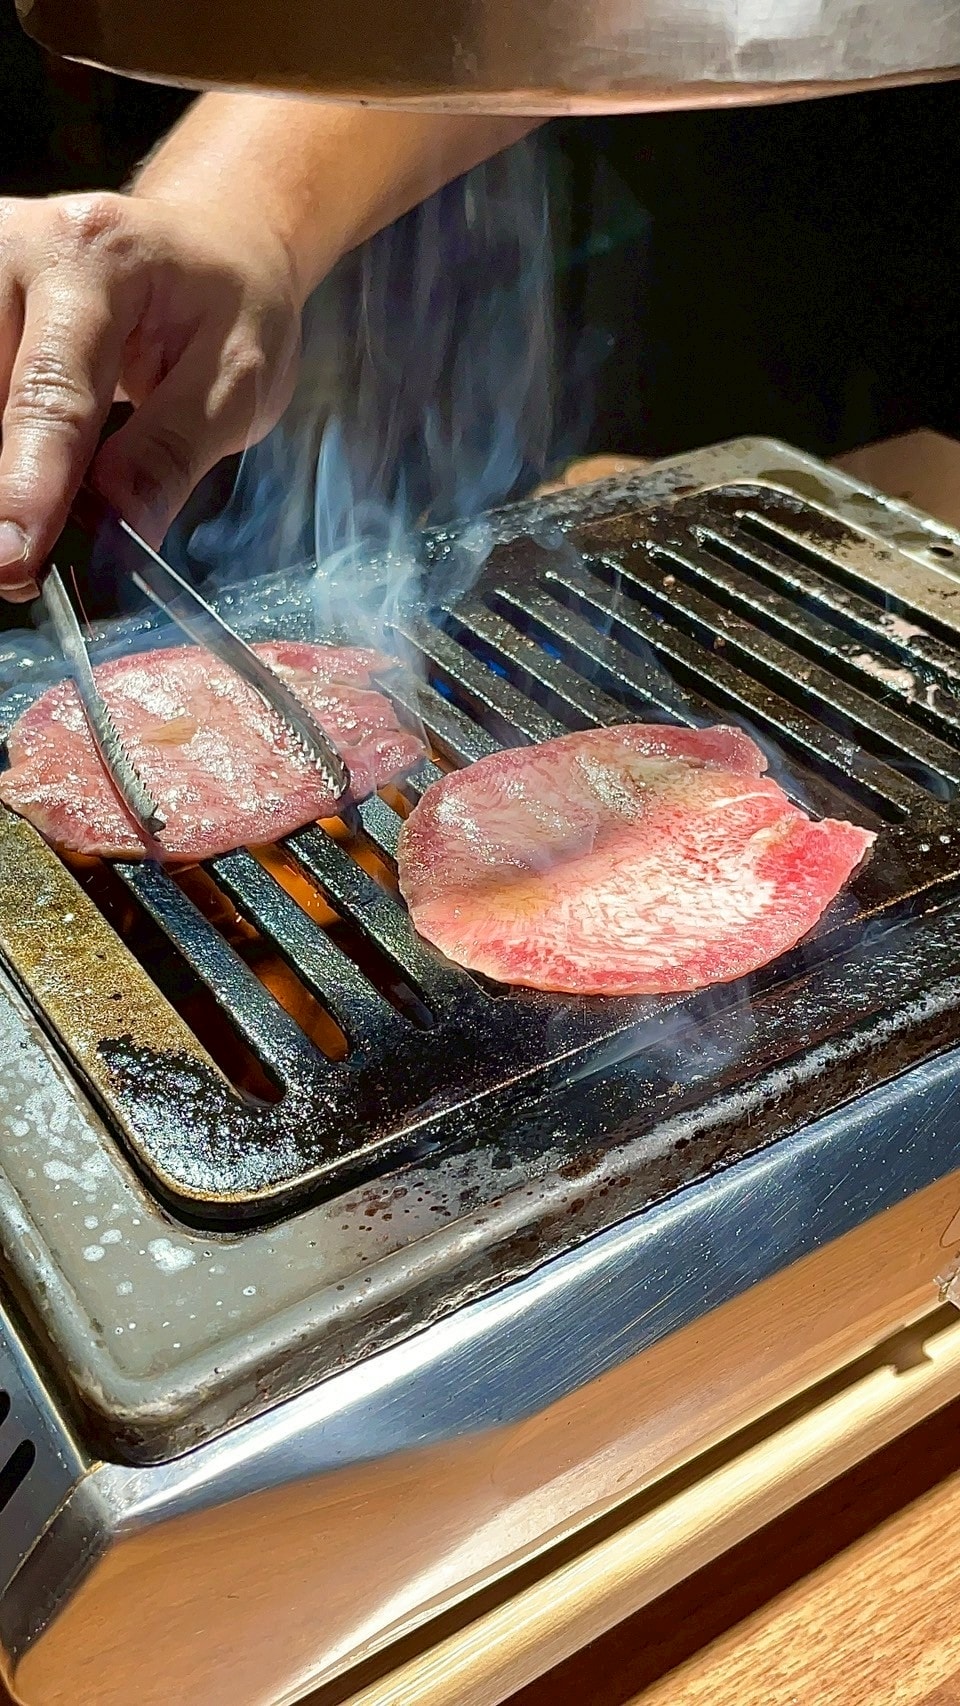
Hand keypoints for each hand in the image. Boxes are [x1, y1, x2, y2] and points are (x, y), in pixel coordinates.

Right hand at [0, 189, 301, 600]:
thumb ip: (171, 455)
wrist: (208, 241)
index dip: (29, 487)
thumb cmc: (228, 306)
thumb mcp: (238, 381)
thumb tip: (117, 530)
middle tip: (25, 567)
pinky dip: (4, 454)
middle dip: (7, 493)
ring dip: (4, 475)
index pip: (51, 394)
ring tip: (30, 525)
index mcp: (95, 258)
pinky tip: (24, 479)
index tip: (13, 558)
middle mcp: (15, 246)